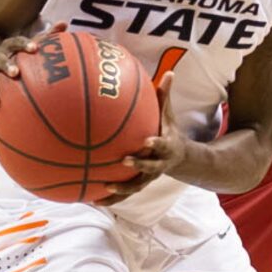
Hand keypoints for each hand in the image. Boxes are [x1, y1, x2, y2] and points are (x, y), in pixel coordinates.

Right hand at [0, 20, 66, 126]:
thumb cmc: (14, 53)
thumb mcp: (26, 42)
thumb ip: (46, 35)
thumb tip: (65, 23)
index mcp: (8, 48)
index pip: (16, 43)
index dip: (25, 44)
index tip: (34, 47)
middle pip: (1, 61)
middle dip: (7, 66)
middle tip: (15, 72)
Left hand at [95, 72, 187, 204]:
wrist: (179, 158)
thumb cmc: (167, 130)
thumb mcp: (169, 114)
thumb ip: (165, 95)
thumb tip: (169, 72)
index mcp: (166, 147)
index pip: (162, 146)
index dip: (155, 145)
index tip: (146, 141)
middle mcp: (159, 165)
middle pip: (150, 169)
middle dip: (138, 166)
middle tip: (123, 161)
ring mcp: (148, 178)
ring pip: (135, 187)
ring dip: (121, 191)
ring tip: (103, 189)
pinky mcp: (139, 184)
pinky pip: (123, 194)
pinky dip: (109, 198)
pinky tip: (91, 199)